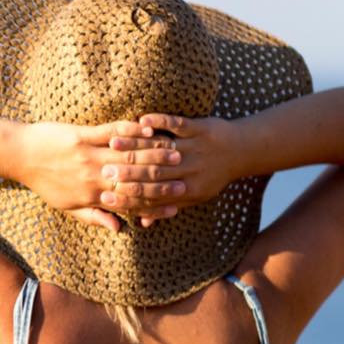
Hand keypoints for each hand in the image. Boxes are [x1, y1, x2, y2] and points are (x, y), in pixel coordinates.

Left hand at [19, 119, 186, 231]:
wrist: (21, 156)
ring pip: (126, 155)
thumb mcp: (67, 206)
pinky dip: (131, 130)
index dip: (155, 201)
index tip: (177, 201)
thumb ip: (94, 216)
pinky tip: (149, 126)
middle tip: (185, 174)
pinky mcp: (81, 135)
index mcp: (91, 196)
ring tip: (175, 150)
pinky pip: (110, 132)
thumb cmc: (44, 183)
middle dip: (162, 176)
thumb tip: (119, 227)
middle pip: (133, 177)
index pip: (129, 200)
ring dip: (153, 152)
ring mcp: (87, 155)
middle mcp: (92, 177)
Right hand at [99, 113, 243, 219]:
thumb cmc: (213, 177)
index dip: (128, 196)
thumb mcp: (194, 197)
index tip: (105, 193)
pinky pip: (178, 124)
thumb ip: (165, 207)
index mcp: (187, 191)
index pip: (153, 196)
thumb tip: (141, 223)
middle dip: (125, 171)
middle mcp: (192, 172)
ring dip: (136, 145)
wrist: (242, 151)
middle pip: (153, 173)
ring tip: (113, 142)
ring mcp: (197, 149)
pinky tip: (142, 120)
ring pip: (162, 149)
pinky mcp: (202, 129)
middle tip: (101, 169)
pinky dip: (160, 121)